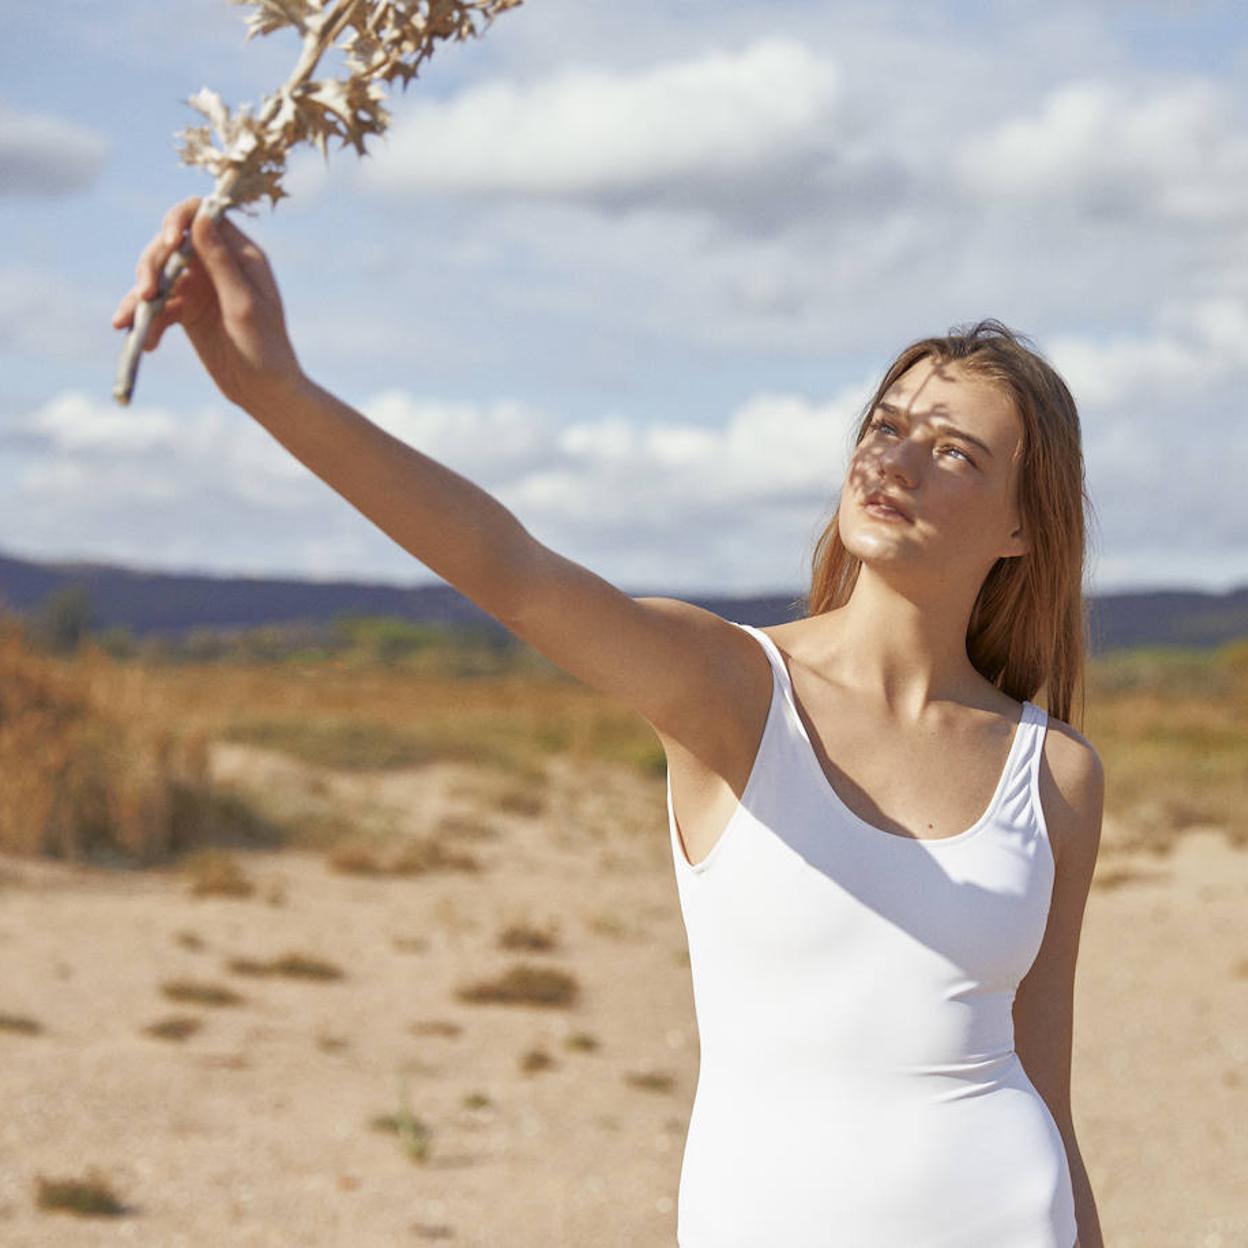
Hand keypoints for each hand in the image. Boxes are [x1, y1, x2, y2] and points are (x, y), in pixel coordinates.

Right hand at [111, 195, 306, 411]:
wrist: (265, 392)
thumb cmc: (266, 348)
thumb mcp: (244, 303)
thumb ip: (221, 262)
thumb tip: (201, 216)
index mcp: (240, 255)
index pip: (201, 216)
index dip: (177, 221)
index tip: (168, 244)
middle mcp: (218, 265)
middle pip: (170, 245)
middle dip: (152, 265)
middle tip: (147, 294)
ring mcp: (200, 287)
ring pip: (158, 275)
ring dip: (140, 296)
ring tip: (131, 322)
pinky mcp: (186, 312)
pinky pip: (157, 306)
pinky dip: (147, 321)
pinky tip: (148, 345)